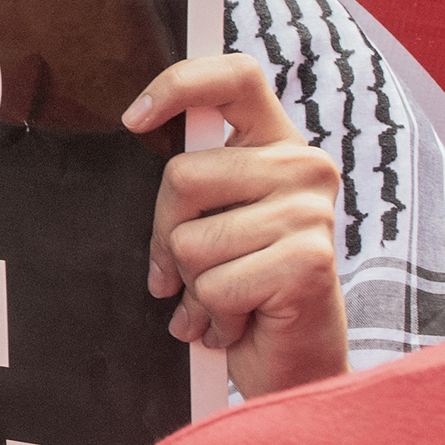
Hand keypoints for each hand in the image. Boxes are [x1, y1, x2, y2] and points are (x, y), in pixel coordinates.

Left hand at [125, 54, 347, 398]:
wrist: (294, 368)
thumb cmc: (244, 292)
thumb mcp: (216, 224)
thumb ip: (196, 184)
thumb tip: (134, 134)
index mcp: (278, 145)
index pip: (235, 77)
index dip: (179, 84)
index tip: (133, 118)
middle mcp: (304, 167)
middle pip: (183, 177)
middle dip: (165, 238)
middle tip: (182, 276)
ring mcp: (310, 213)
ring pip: (191, 240)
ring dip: (193, 288)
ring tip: (221, 303)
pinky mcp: (308, 260)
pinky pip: (214, 284)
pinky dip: (213, 316)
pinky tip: (239, 323)